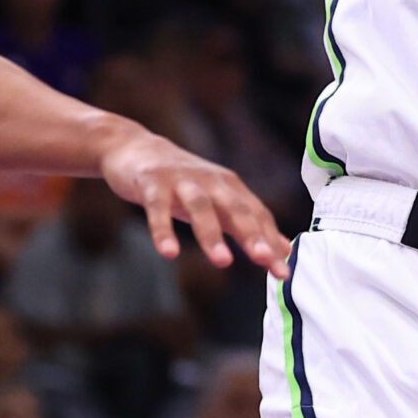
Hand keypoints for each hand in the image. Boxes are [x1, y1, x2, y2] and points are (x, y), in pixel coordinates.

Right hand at [98, 128, 290, 277]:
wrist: (134, 147)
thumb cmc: (181, 181)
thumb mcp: (216, 200)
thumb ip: (248, 224)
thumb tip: (283, 249)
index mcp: (229, 186)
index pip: (256, 215)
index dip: (270, 241)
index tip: (283, 271)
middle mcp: (210, 181)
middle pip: (235, 208)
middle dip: (251, 234)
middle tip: (264, 260)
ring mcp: (181, 180)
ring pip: (200, 207)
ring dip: (212, 235)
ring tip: (223, 262)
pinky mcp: (152, 182)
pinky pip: (158, 208)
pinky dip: (163, 230)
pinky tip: (169, 253)